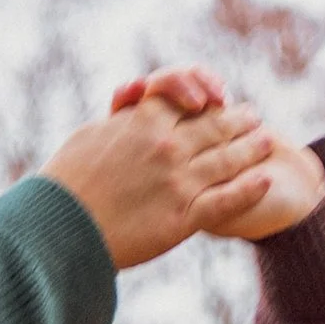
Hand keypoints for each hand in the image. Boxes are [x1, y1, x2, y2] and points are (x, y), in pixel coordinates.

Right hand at [43, 71, 286, 271]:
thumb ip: (119, 122)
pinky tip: (265, 181)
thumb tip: (130, 111)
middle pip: (213, 126)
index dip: (203, 92)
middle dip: (236, 120)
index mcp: (142, 122)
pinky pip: (226, 200)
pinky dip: (249, 189)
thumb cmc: (63, 184)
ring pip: (227, 159)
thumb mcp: (88, 137)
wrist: (58, 231)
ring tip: (267, 140)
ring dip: (252, 148)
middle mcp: (166, 148)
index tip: (216, 97)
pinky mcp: (183, 218)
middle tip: (252, 117)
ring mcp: (178, 183)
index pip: (183, 97)